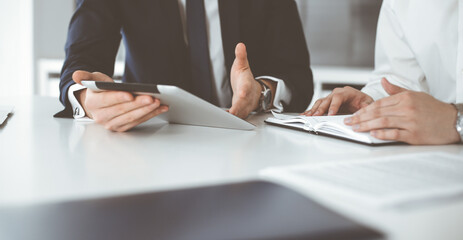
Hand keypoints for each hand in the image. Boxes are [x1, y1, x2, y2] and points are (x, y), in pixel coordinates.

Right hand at [73, 70, 168, 131]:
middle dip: (138, 104)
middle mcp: (101, 117)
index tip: (130, 94)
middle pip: (122, 110)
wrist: (97, 104)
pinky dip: (150, 115)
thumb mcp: (91, 80)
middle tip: (151, 97)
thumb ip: (85, 77)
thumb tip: (77, 75)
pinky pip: (138, 121)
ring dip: (147, 111)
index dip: (118, 98)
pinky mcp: (122, 127)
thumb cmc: (97, 90)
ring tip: (158, 102)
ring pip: (132, 117)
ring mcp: (112, 124)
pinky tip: (160, 108)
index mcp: (93, 104)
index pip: (107, 100)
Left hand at [228, 43, 262, 118]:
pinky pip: (235, 117)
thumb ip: (241, 56)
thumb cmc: (245, 78)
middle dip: (237, 109)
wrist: (253, 91)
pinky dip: (229, 119)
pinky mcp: (240, 113)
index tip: (242, 94)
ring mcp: (244, 106)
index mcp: (246, 85)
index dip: (244, 91)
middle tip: (231, 113)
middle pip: (243, 104)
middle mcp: (246, 97)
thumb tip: (240, 45)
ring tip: (223, 118)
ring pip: (239, 113)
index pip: (246, 88)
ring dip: (232, 117)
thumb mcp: (242, 66)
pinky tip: (221, 119)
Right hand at [303, 86, 372, 115]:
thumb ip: (365, 107)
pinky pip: (318, 106)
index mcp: (347, 92)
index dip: (334, 106)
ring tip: (308, 116)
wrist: (361, 100)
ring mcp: (331, 98)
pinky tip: (305, 114)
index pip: (338, 97)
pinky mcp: (327, 103)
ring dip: (314, 110)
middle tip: (315, 116)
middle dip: (320, 109)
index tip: (330, 114)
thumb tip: (362, 113)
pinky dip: (311, 110)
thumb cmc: (364, 101)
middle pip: (326, 100)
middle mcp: (337, 93)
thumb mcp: (368, 103)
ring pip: (320, 102)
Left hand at [344, 78, 459, 144]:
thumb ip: (396, 90)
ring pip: (383, 122)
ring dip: (366, 126)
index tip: (353, 114)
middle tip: (348, 122)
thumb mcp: (415, 95)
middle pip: (377, 112)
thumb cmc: (433, 109)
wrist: (453, 121)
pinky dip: (382, 134)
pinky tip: (372, 134)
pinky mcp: (414, 134)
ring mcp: (410, 122)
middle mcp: (406, 108)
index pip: (378, 103)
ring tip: (355, 128)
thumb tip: (383, 81)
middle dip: (360, 117)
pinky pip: (395, 133)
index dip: (363, 109)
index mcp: (405, 98)